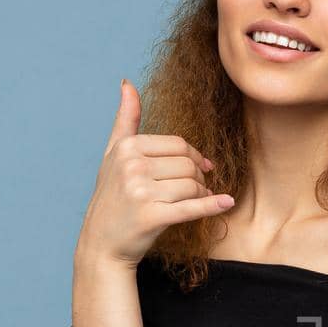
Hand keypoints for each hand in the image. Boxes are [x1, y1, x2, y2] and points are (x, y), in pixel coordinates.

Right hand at [75, 79, 233, 265]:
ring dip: (202, 193)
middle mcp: (131, 167)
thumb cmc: (111, 197)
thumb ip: (125, 120)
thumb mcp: (113, 155)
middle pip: (187, 164)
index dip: (193, 156)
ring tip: (197, 199)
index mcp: (126, 148)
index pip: (178, 144)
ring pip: (192, 185)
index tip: (200, 167)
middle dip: (198, 176)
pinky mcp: (151, 217)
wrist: (102, 243)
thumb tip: (127, 82)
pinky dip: (212, 206)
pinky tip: (225, 203)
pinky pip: (192, 208)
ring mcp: (140, 192)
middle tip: (196, 188)